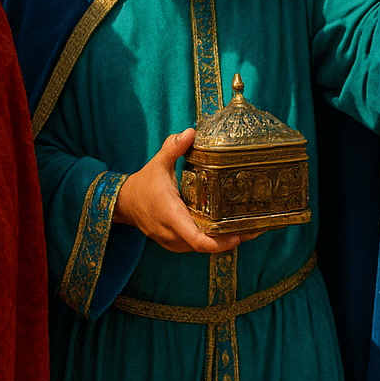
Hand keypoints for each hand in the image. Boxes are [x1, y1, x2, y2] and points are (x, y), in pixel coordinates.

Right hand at [112, 129, 254, 253]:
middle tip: (255, 228)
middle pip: (206, 246)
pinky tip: (229, 231)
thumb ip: (173, 148)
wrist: (124, 203)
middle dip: (231, 240)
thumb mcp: (158, 163)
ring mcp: (173, 242)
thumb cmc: (143, 184)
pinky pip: (197, 246)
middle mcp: (173, 233)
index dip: (218, 243)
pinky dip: (213, 241)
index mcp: (171, 215)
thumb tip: (190, 132)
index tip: (237, 236)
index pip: (196, 239)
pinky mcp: (175, 244)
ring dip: (224, 242)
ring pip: (203, 248)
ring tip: (248, 229)